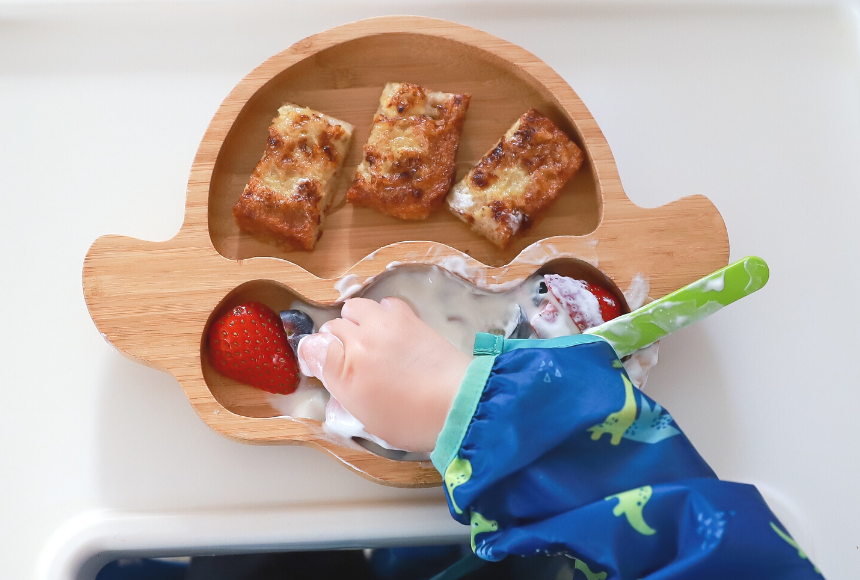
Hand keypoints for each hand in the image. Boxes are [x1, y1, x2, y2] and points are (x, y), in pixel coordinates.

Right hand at [298, 297, 470, 451]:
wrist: (457, 402)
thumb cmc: (411, 420)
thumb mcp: (367, 420)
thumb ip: (341, 391)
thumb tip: (323, 368)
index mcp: (345, 370)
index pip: (314, 348)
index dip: (320, 357)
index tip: (329, 368)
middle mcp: (359, 340)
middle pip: (335, 326)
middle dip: (337, 339)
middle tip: (352, 358)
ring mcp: (385, 324)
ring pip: (357, 307)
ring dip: (357, 319)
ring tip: (369, 338)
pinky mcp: (409, 317)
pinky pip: (386, 304)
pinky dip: (383, 313)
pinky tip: (392, 330)